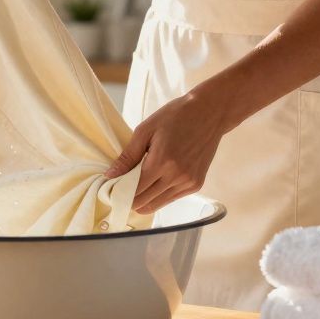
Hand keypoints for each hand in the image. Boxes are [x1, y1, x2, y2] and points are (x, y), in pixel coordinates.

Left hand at [104, 82, 237, 213]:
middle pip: (143, 202)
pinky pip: (170, 198)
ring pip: (156, 205)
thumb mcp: (145, 130)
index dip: (119, 192)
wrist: (210, 113)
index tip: (110, 187)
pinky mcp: (196, 185)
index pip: (134, 191)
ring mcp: (188, 183)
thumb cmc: (175, 116)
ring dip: (143, 198)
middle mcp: (177, 177)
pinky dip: (158, 194)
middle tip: (121, 185)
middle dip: (128, 198)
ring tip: (137, 183)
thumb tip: (110, 176)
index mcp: (162, 162)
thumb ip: (128, 156)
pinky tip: (155, 180)